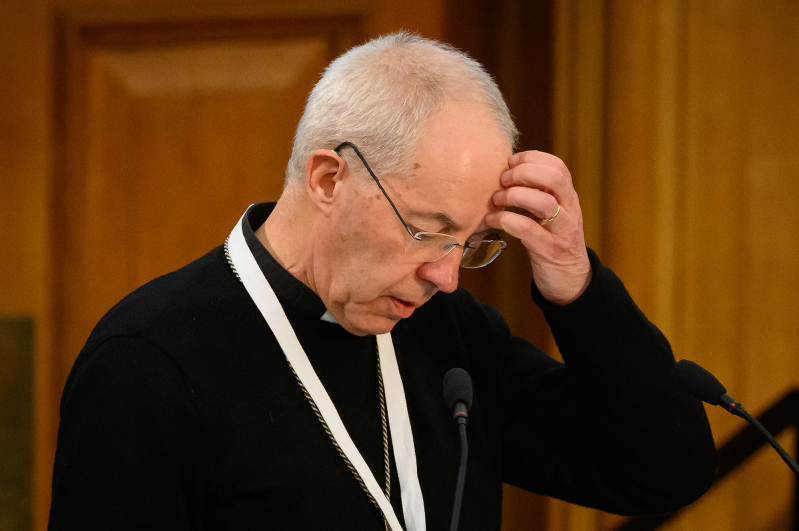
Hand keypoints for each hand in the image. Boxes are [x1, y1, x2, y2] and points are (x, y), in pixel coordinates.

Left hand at [485, 151, 590, 304]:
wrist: (570, 280)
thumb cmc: (551, 241)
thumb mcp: (547, 214)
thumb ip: (535, 194)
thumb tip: (503, 173)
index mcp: (568, 197)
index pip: (557, 166)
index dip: (531, 158)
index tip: (509, 163)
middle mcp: (570, 210)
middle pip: (555, 178)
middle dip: (524, 173)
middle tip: (503, 181)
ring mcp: (562, 230)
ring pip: (545, 203)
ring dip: (515, 196)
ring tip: (496, 200)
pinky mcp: (550, 250)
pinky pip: (528, 230)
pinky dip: (506, 221)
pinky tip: (492, 220)